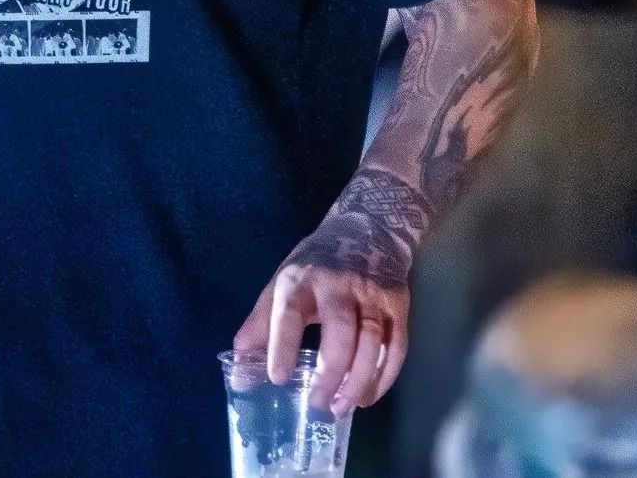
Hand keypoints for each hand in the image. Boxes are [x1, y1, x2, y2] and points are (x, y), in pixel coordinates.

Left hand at [233, 196, 416, 415]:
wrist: (369, 229)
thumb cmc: (316, 264)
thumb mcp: (282, 284)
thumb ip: (260, 326)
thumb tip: (239, 370)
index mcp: (300, 280)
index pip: (290, 314)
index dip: (283, 345)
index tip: (278, 377)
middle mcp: (337, 284)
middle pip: (339, 331)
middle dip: (330, 371)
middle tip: (319, 403)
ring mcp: (371, 293)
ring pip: (372, 341)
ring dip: (360, 380)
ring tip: (343, 406)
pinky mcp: (397, 303)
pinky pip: (396, 346)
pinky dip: (385, 375)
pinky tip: (369, 395)